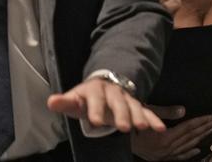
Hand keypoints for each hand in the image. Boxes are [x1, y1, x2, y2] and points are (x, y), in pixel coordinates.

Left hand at [47, 76, 165, 132]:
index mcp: (96, 89)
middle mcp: (114, 92)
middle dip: (121, 114)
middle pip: (118, 103)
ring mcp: (126, 98)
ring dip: (139, 116)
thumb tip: (51, 101)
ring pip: (134, 106)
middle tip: (123, 127)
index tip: (96, 121)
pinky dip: (153, 119)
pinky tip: (160, 128)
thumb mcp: (75, 99)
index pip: (96, 99)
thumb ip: (64, 102)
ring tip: (143, 127)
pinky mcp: (136, 105)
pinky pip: (146, 111)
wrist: (105, 85)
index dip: (96, 109)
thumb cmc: (87, 97)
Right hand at [132, 106, 211, 159]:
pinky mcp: (160, 158)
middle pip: (190, 137)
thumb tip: (184, 110)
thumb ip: (166, 113)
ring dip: (200, 138)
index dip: (202, 121)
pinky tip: (197, 150)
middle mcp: (167, 148)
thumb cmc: (131, 123)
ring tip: (211, 131)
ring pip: (186, 146)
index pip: (188, 128)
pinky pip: (178, 157)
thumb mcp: (147, 114)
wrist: (117, 138)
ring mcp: (164, 155)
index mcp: (165, 137)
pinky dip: (189, 153)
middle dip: (205, 128)